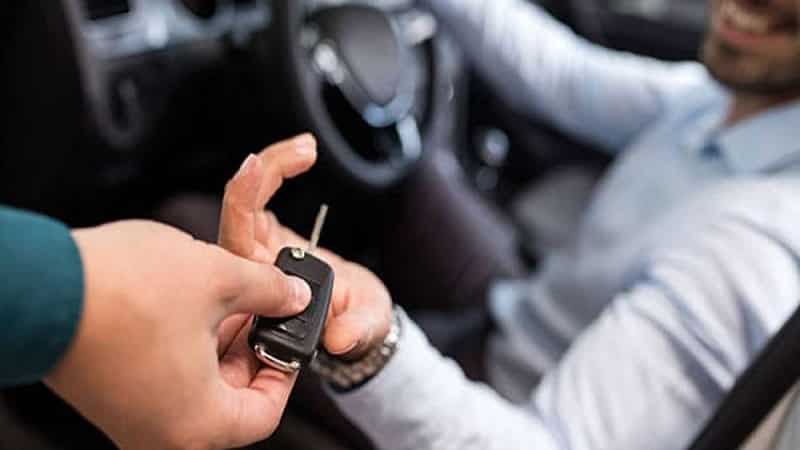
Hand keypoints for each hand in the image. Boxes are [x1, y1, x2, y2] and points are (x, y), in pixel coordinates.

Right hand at [44, 220, 311, 449]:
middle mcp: (162, 434)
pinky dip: (186, 350)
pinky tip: (189, 308)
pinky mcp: (109, 397)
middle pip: (231, 402)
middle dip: (249, 350)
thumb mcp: (218, 277)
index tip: (287, 338)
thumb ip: (269, 291)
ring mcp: (130, 418)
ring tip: (225, 299)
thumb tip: (293, 296)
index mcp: (197, 424)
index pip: (264, 413)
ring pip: (197, 390)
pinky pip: (165, 383)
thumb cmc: (122, 290)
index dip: (285, 370)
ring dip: (217, 345)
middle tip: (258, 312)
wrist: (39, 285)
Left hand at [219, 134, 392, 360]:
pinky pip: (260, 196)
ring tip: (307, 146)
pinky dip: (279, 169)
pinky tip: (305, 151)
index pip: (238, 250)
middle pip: (237, 216)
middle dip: (262, 176)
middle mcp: (250, 273)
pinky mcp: (266, 235)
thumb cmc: (353, 327)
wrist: (353, 320)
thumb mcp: (363, 330)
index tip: (258, 172)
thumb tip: (340, 338)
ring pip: (246, 201)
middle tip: (303, 150)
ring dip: (273, 166)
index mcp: (259, 299)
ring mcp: (256, 252)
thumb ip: (354, 333)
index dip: (245, 206)